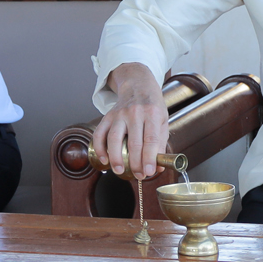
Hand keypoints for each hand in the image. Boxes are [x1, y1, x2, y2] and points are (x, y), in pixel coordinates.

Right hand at [91, 63, 168, 179]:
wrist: (137, 86)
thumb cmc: (152, 106)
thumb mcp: (162, 120)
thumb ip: (160, 143)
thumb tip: (158, 167)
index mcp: (152, 113)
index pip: (150, 139)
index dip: (149, 158)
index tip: (150, 171)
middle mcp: (134, 113)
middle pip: (133, 142)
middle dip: (135, 163)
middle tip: (139, 175)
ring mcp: (119, 114)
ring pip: (114, 139)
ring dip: (116, 158)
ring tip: (120, 171)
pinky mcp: (107, 116)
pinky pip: (99, 134)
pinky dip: (100, 148)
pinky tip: (104, 160)